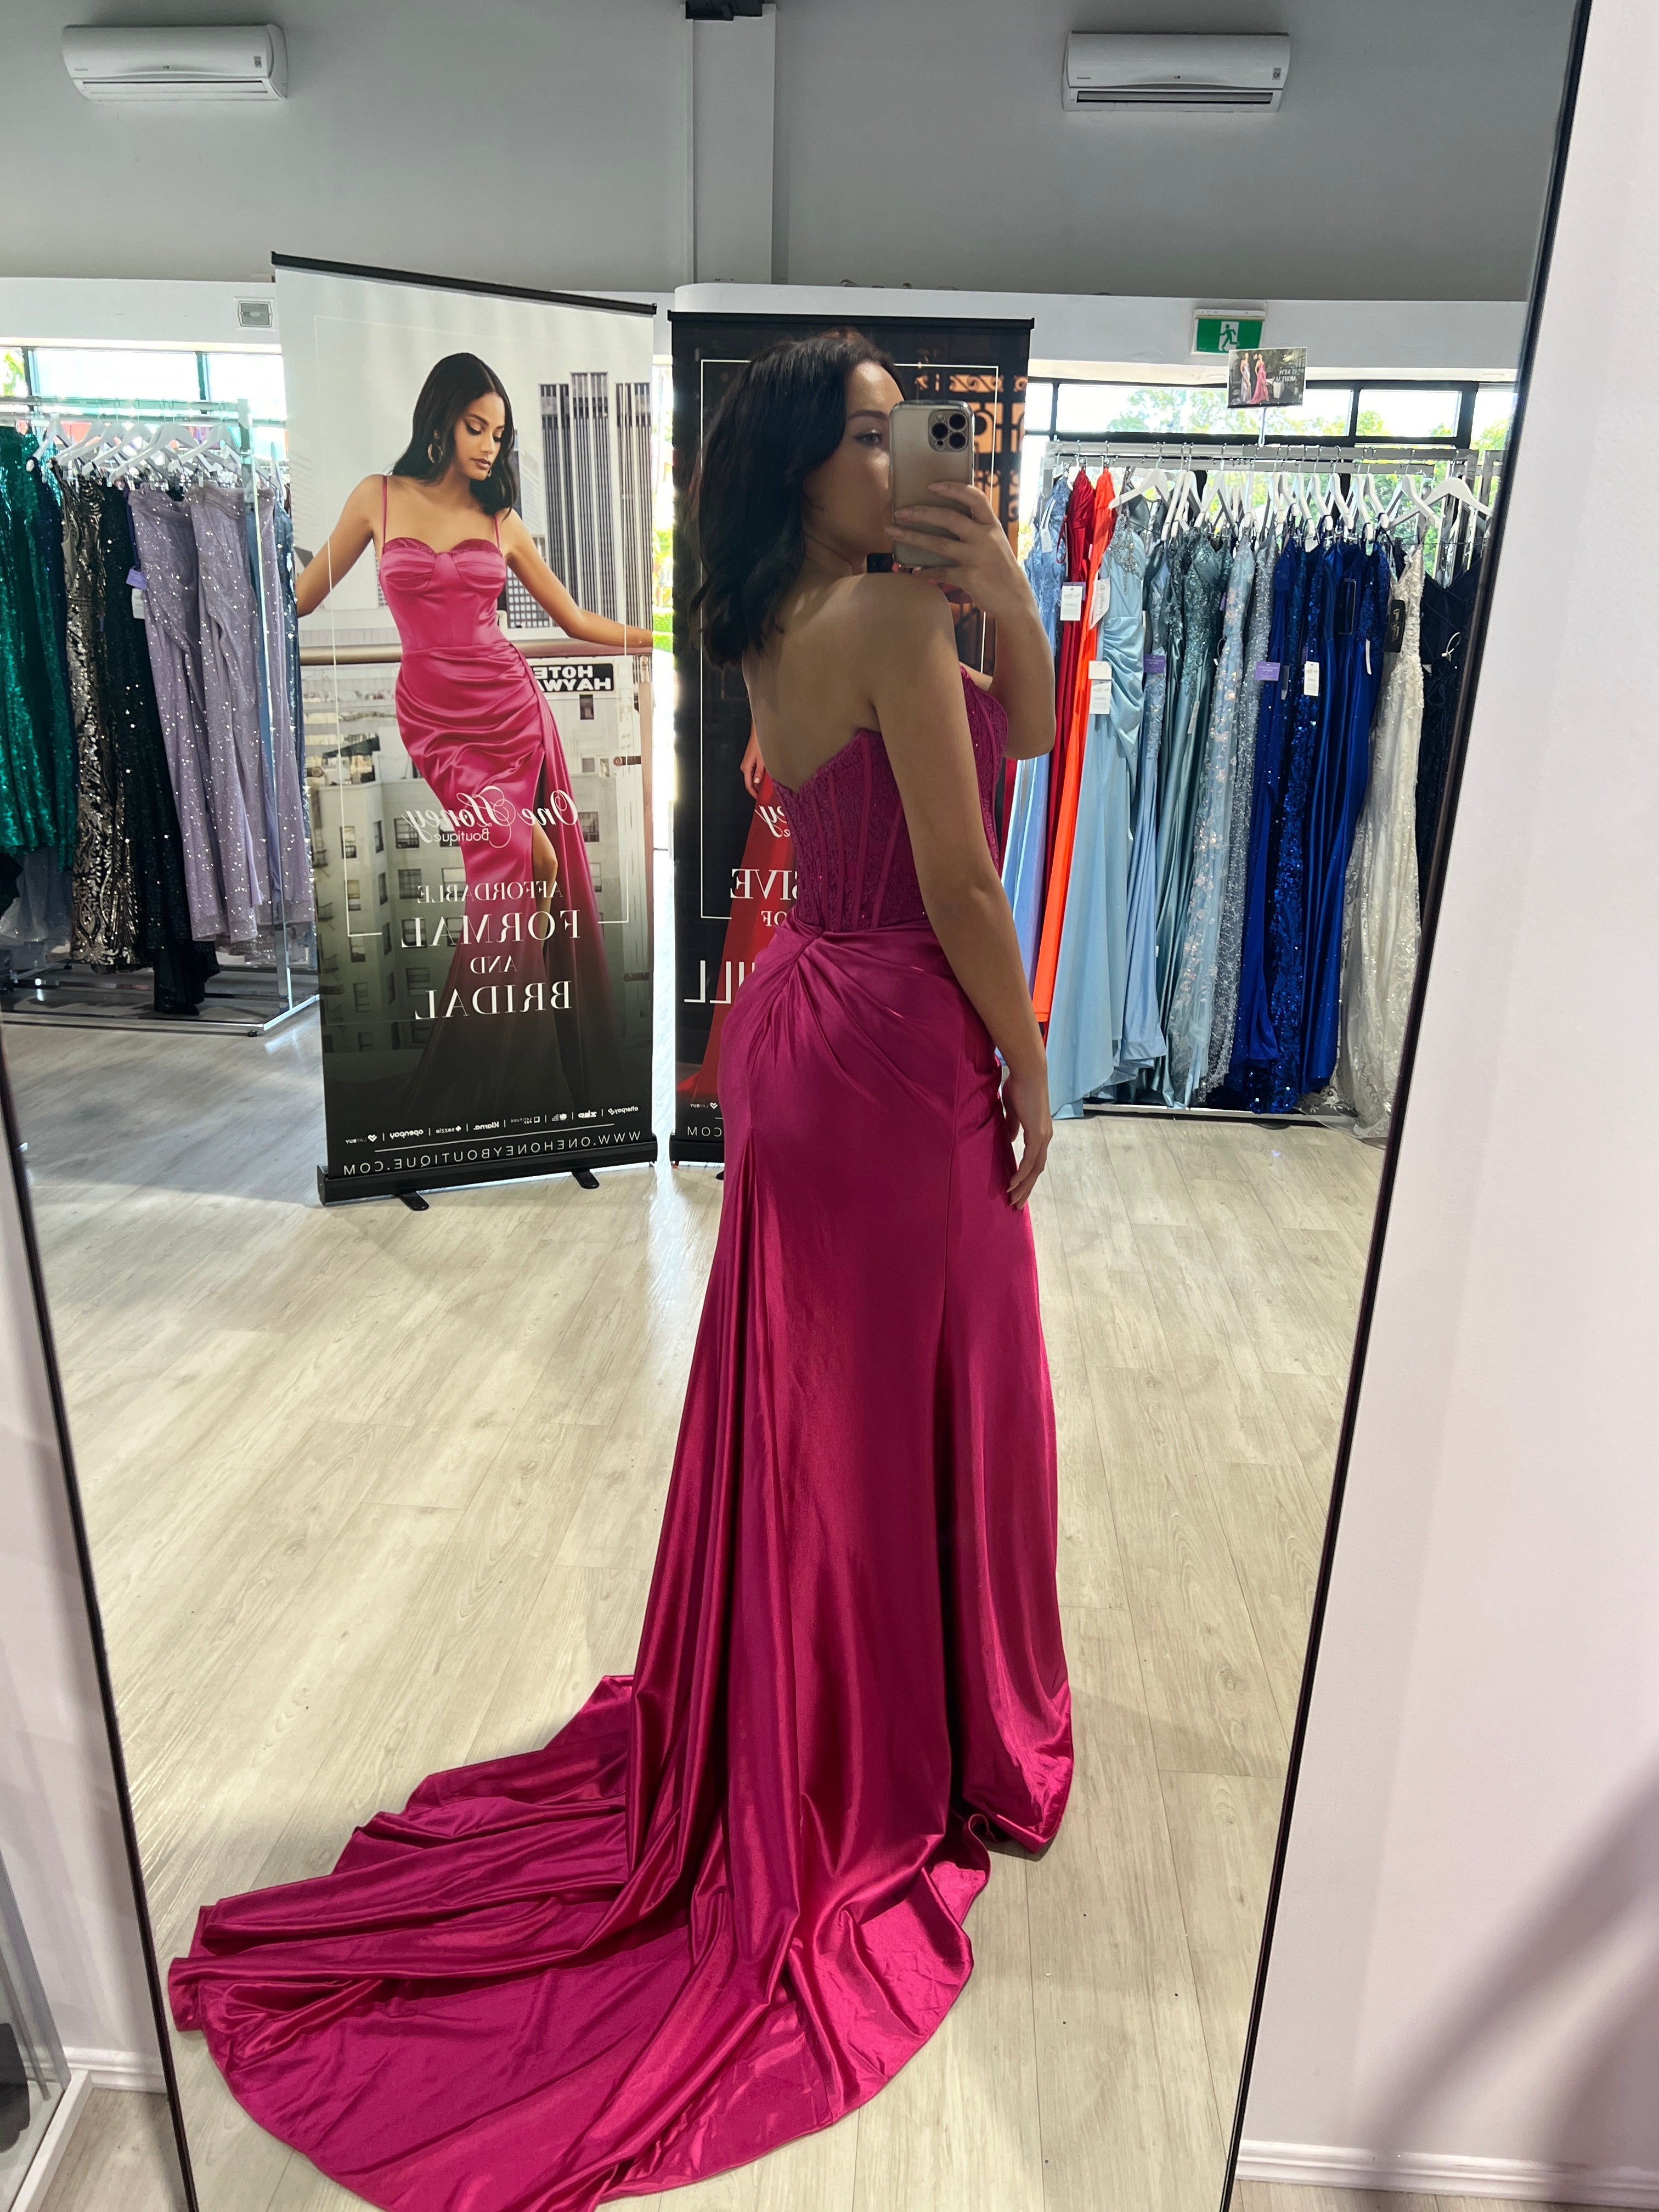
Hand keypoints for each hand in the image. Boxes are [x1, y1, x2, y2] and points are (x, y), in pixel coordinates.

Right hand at [740, 727, 763, 798]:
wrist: (758, 733)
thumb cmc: (759, 744)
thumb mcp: (761, 760)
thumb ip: (759, 773)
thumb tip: (757, 783)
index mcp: (746, 767)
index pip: (748, 785)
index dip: (754, 794)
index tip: (759, 798)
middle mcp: (745, 766)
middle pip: (750, 782)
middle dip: (758, 789)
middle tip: (766, 793)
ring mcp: (748, 764)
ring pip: (753, 777)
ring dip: (760, 782)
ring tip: (768, 785)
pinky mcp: (751, 761)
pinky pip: (754, 772)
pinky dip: (760, 775)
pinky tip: (766, 776)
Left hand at [887, 481, 1034, 625]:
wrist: (1015, 599)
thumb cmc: (1000, 568)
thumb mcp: (995, 542)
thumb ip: (977, 529)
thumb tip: (947, 518)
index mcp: (992, 525)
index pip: (974, 498)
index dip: (953, 489)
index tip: (932, 486)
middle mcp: (985, 538)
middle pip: (949, 518)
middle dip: (921, 513)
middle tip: (899, 512)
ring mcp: (977, 558)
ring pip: (939, 544)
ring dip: (913, 537)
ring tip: (893, 532)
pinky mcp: (969, 578)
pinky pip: (941, 572)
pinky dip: (926, 571)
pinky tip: (914, 571)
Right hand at [1000, 1061, 1051, 1207]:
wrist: (1028, 1073)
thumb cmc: (1019, 1087)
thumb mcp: (1013, 1111)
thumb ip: (1013, 1126)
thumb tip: (1010, 1140)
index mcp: (1040, 1132)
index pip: (1034, 1161)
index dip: (1026, 1176)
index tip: (1016, 1189)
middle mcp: (1045, 1137)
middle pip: (1037, 1170)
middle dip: (1026, 1189)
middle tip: (1016, 1204)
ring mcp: (1043, 1137)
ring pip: (1035, 1169)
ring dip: (1024, 1186)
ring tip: (1013, 1199)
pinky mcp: (1037, 1134)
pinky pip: (1030, 1160)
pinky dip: (1022, 1174)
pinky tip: (1013, 1184)